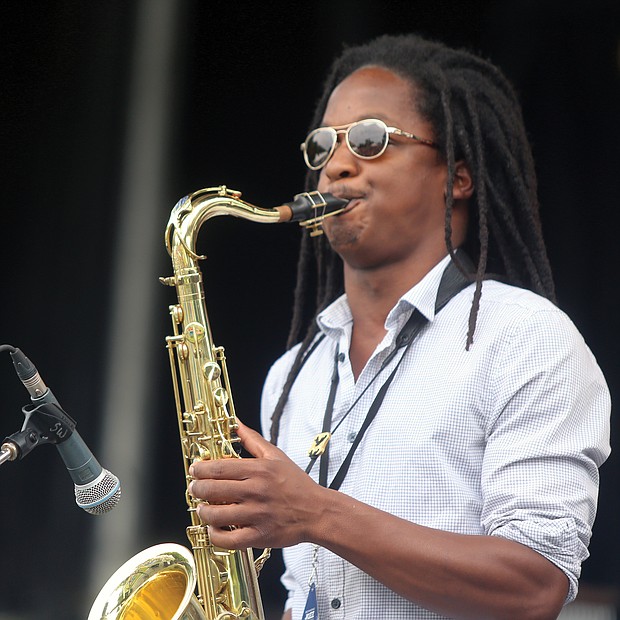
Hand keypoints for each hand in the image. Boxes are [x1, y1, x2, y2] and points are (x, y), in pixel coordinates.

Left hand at [188, 420, 324, 548]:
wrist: (317, 511)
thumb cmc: (296, 483)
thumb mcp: (276, 456)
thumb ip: (253, 439)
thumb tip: (236, 423)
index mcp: (259, 470)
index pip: (219, 468)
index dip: (200, 469)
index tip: (194, 470)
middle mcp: (256, 491)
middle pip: (213, 490)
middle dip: (197, 489)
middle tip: (194, 488)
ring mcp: (257, 514)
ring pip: (216, 515)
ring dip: (203, 512)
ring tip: (203, 508)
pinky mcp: (259, 536)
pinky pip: (228, 540)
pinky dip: (216, 535)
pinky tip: (215, 528)